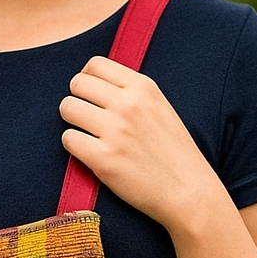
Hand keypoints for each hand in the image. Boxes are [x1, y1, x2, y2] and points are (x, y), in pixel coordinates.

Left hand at [59, 56, 222, 230]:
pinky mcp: (103, 158)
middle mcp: (128, 104)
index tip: (91, 95)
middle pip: (77, 84)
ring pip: (68, 109)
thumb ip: (132, 94)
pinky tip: (90, 154)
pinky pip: (68, 139)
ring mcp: (114, 130)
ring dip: (73, 122)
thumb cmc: (174, 154)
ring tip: (88, 136)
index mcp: (143, 88)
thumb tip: (96, 84)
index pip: (95, 65)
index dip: (87, 80)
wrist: (189, 192)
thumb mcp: (161, 108)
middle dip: (77, 99)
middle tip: (87, 118)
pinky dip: (74, 146)